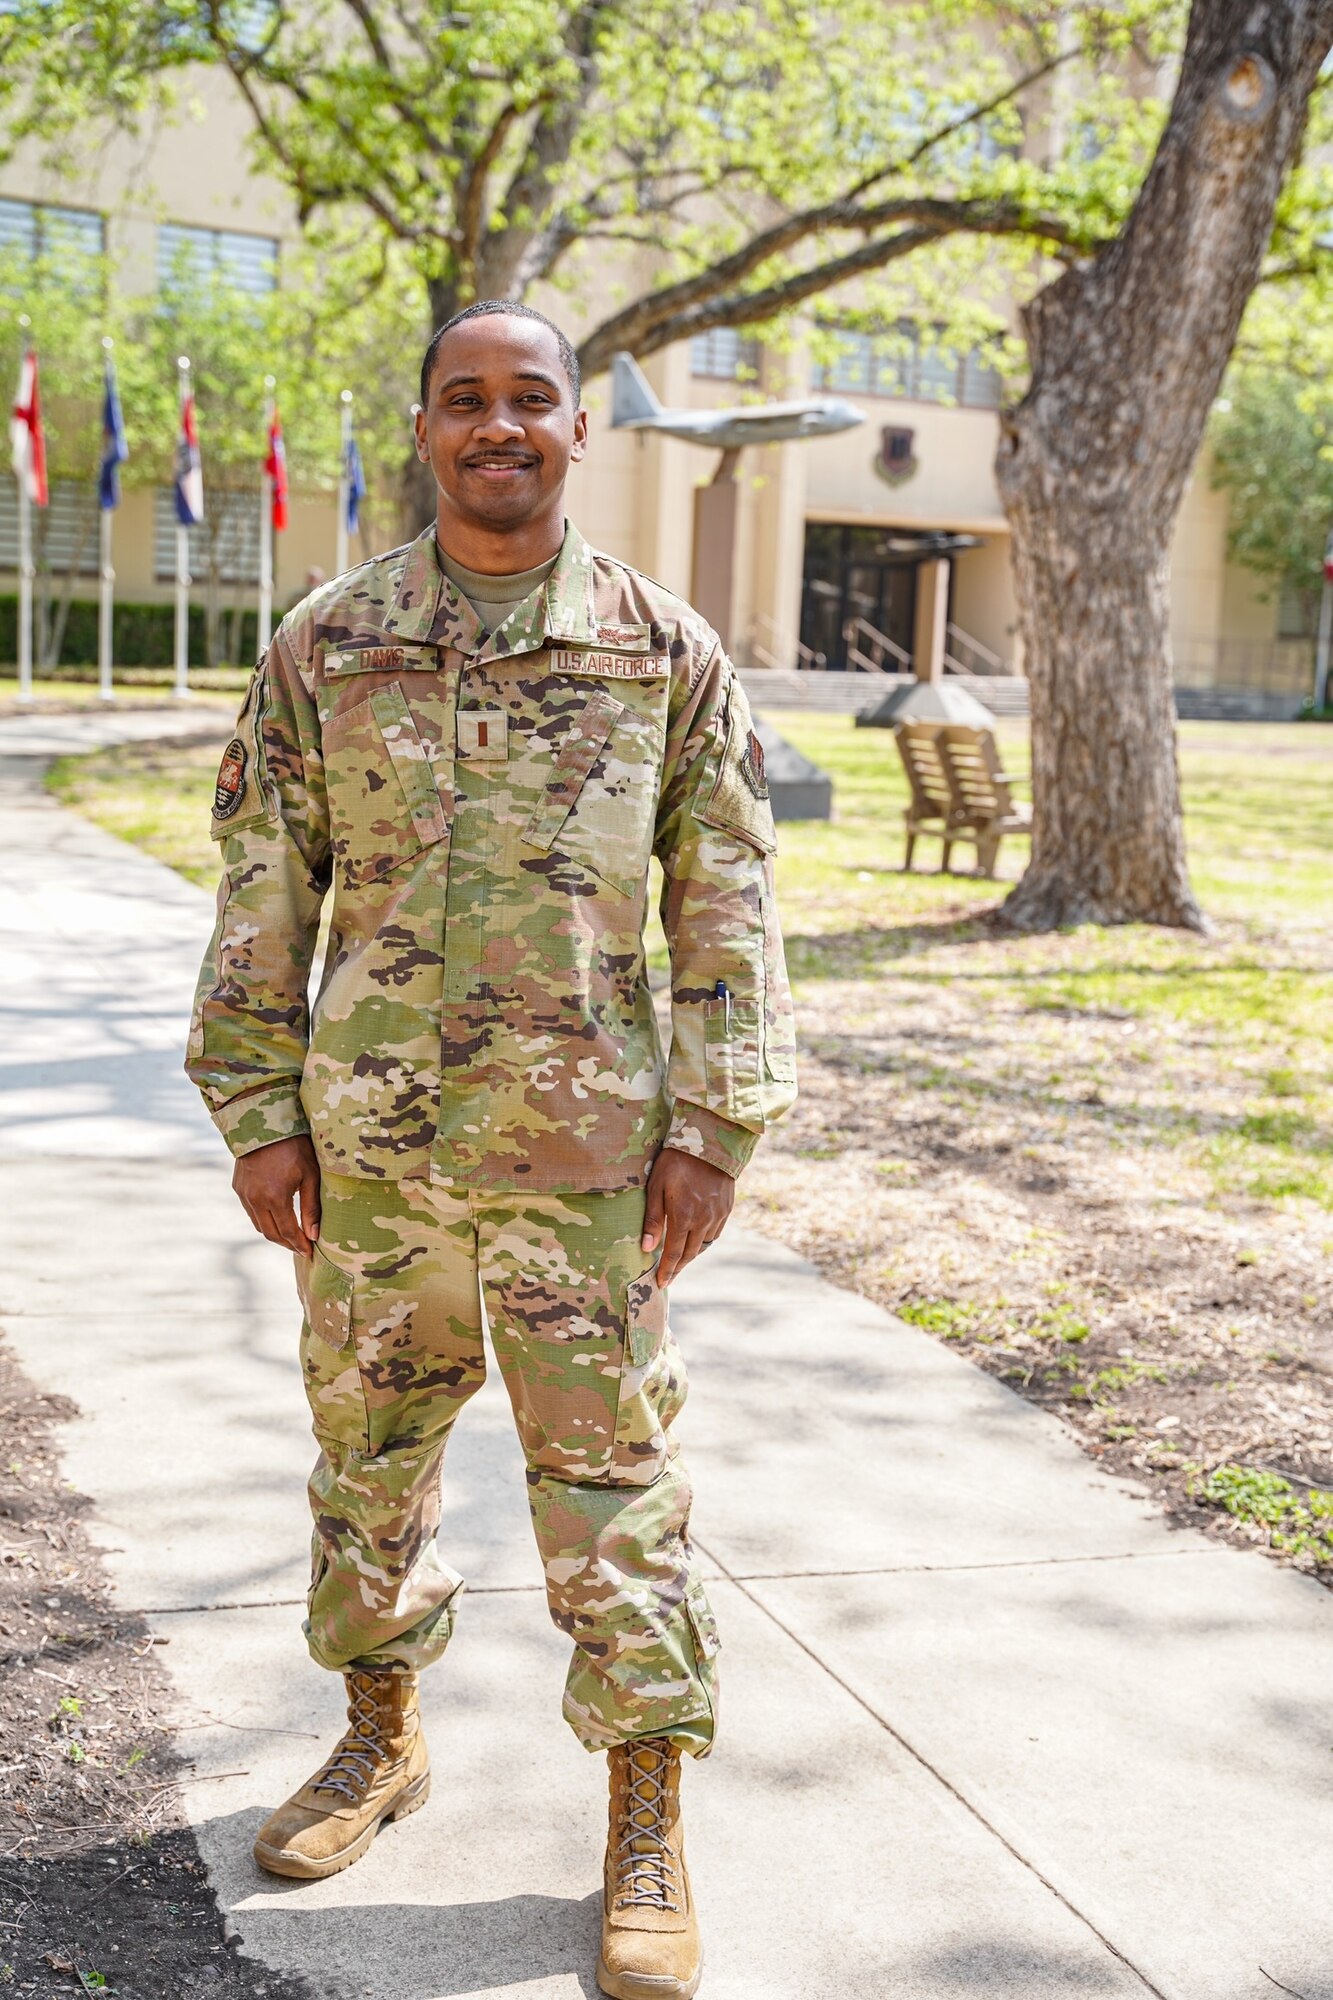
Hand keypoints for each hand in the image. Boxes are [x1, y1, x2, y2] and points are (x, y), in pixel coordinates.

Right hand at [232, 1134, 321, 1254]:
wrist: (263, 1122)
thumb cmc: (293, 1146)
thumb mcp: (309, 1174)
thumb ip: (311, 1207)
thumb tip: (314, 1235)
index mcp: (274, 1197)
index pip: (288, 1232)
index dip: (299, 1245)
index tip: (310, 1253)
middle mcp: (255, 1199)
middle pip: (271, 1234)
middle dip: (287, 1244)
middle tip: (302, 1248)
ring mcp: (243, 1194)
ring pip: (259, 1225)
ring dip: (275, 1234)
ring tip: (291, 1236)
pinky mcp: (238, 1187)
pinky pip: (251, 1212)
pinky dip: (264, 1220)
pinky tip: (277, 1218)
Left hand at [641, 1149, 734, 1286]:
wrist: (709, 1141)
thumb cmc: (675, 1161)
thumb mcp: (657, 1186)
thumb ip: (653, 1219)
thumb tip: (647, 1249)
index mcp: (683, 1216)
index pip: (674, 1253)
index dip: (667, 1270)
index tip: (660, 1283)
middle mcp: (703, 1220)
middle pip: (690, 1254)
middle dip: (678, 1267)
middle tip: (668, 1277)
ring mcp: (718, 1215)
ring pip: (703, 1245)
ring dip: (691, 1255)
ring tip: (680, 1262)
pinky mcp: (727, 1208)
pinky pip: (715, 1233)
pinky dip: (704, 1242)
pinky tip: (696, 1242)